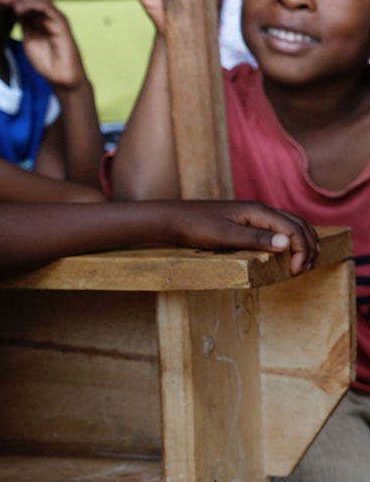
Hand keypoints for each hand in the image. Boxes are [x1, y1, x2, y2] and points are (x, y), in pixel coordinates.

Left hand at [0, 0, 87, 88]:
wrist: (61, 76)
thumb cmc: (47, 60)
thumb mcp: (29, 39)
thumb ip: (23, 24)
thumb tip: (13, 10)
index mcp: (39, 18)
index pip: (24, 1)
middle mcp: (47, 14)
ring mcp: (55, 17)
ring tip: (5, 1)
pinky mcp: (61, 23)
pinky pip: (47, 8)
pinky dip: (32, 5)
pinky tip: (18, 8)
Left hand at [169, 200, 318, 274]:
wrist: (172, 219)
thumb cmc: (195, 226)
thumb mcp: (225, 236)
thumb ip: (255, 239)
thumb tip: (286, 242)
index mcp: (258, 211)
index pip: (294, 229)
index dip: (302, 250)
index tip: (295, 272)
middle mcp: (259, 210)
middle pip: (298, 224)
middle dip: (309, 246)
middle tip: (305, 270)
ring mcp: (253, 215)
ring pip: (290, 225)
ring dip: (302, 242)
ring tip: (303, 264)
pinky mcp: (246, 222)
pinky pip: (277, 228)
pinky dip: (289, 240)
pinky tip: (286, 254)